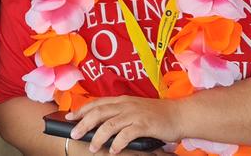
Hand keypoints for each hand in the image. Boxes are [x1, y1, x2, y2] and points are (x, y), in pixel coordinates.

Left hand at [66, 96, 183, 153]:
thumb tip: (102, 125)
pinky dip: (117, 143)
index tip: (69, 117)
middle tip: (73, 134)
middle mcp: (126, 105)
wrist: (180, 114)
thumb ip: (120, 114)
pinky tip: (113, 150)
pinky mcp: (144, 124)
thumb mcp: (135, 110)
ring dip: (98, 136)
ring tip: (92, 147)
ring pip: (109, 124)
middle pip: (99, 112)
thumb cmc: (157, 114)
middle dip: (83, 123)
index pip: (97, 103)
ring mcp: (135, 114)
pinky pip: (126, 134)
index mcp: (122, 100)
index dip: (82, 110)